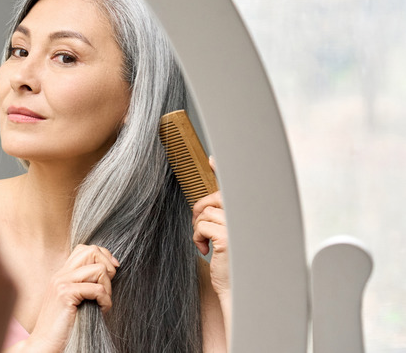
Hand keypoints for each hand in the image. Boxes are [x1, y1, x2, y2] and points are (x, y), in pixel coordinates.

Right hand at [17, 245, 118, 352]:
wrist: (44, 344)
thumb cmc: (63, 327)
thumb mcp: (75, 301)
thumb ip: (85, 285)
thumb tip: (110, 272)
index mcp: (62, 274)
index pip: (85, 249)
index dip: (103, 257)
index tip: (112, 274)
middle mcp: (60, 274)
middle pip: (92, 251)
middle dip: (108, 267)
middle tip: (107, 288)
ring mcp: (61, 283)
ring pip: (98, 269)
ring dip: (108, 287)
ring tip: (103, 303)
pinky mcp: (65, 295)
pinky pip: (97, 289)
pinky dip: (106, 301)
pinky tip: (101, 311)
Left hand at [192, 158, 231, 345]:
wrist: (239, 290)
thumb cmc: (232, 264)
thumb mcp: (228, 236)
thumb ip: (222, 217)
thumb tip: (206, 204)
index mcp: (251, 215)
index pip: (237, 187)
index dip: (224, 169)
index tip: (213, 158)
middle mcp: (248, 217)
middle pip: (214, 198)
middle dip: (201, 211)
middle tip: (202, 231)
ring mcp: (239, 226)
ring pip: (204, 212)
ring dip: (199, 228)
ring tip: (208, 244)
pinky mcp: (226, 237)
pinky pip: (200, 225)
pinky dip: (197, 237)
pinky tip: (206, 251)